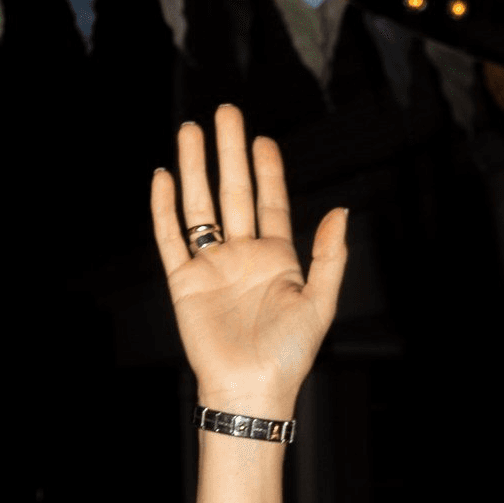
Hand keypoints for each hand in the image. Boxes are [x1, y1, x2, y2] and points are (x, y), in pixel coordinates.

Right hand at [151, 105, 347, 414]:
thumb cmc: (289, 355)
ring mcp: (212, 266)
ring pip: (200, 206)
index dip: (267, 170)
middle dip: (229, 152)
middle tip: (225, 112)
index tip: (262, 139)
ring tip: (190, 130)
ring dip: (194, 168)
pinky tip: (163, 178)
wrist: (251, 390)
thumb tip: (340, 212)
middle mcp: (242, 256)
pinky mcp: (184, 282)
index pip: (270, 203)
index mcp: (277, 259)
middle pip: (234, 192)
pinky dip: (165, 209)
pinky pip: (170, 238)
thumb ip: (329, 256)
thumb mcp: (320, 303)